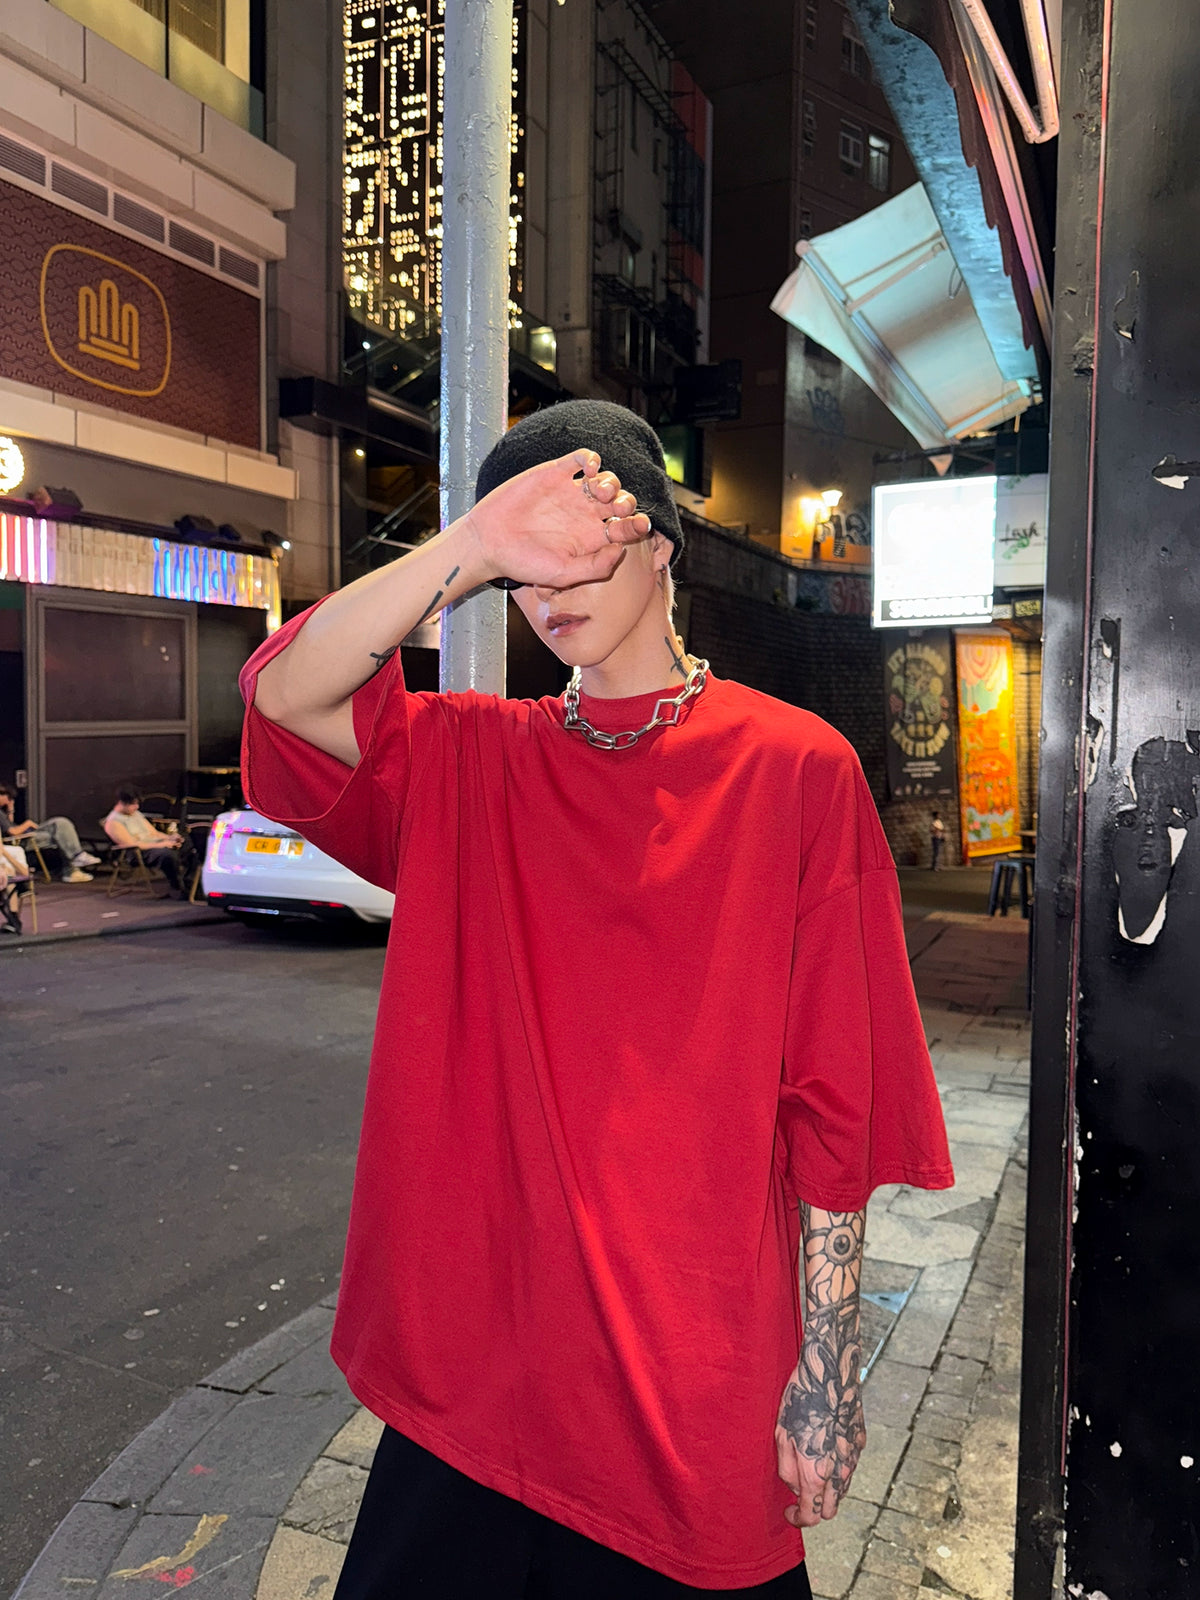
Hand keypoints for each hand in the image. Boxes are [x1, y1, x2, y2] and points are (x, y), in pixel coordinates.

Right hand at [463, 449, 650, 588]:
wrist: (489, 542)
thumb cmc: (524, 563)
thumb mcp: (562, 574)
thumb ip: (595, 567)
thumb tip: (621, 549)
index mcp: (591, 539)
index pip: (625, 528)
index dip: (637, 525)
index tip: (640, 524)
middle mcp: (585, 515)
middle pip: (620, 502)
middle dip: (626, 501)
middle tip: (616, 506)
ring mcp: (570, 493)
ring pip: (605, 480)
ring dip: (611, 482)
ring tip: (598, 491)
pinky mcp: (554, 474)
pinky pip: (580, 459)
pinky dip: (591, 459)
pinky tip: (590, 468)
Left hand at [774, 1331, 865, 1526]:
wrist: (829, 1371)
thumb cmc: (800, 1401)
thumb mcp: (782, 1436)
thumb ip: (788, 1470)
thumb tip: (796, 1488)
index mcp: (816, 1475)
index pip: (811, 1517)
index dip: (797, 1519)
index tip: (788, 1512)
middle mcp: (839, 1472)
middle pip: (830, 1509)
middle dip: (814, 1508)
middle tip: (799, 1493)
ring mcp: (853, 1457)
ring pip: (842, 1489)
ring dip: (827, 1489)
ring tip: (809, 1468)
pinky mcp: (860, 1440)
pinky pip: (850, 1465)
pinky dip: (839, 1467)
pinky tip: (826, 1448)